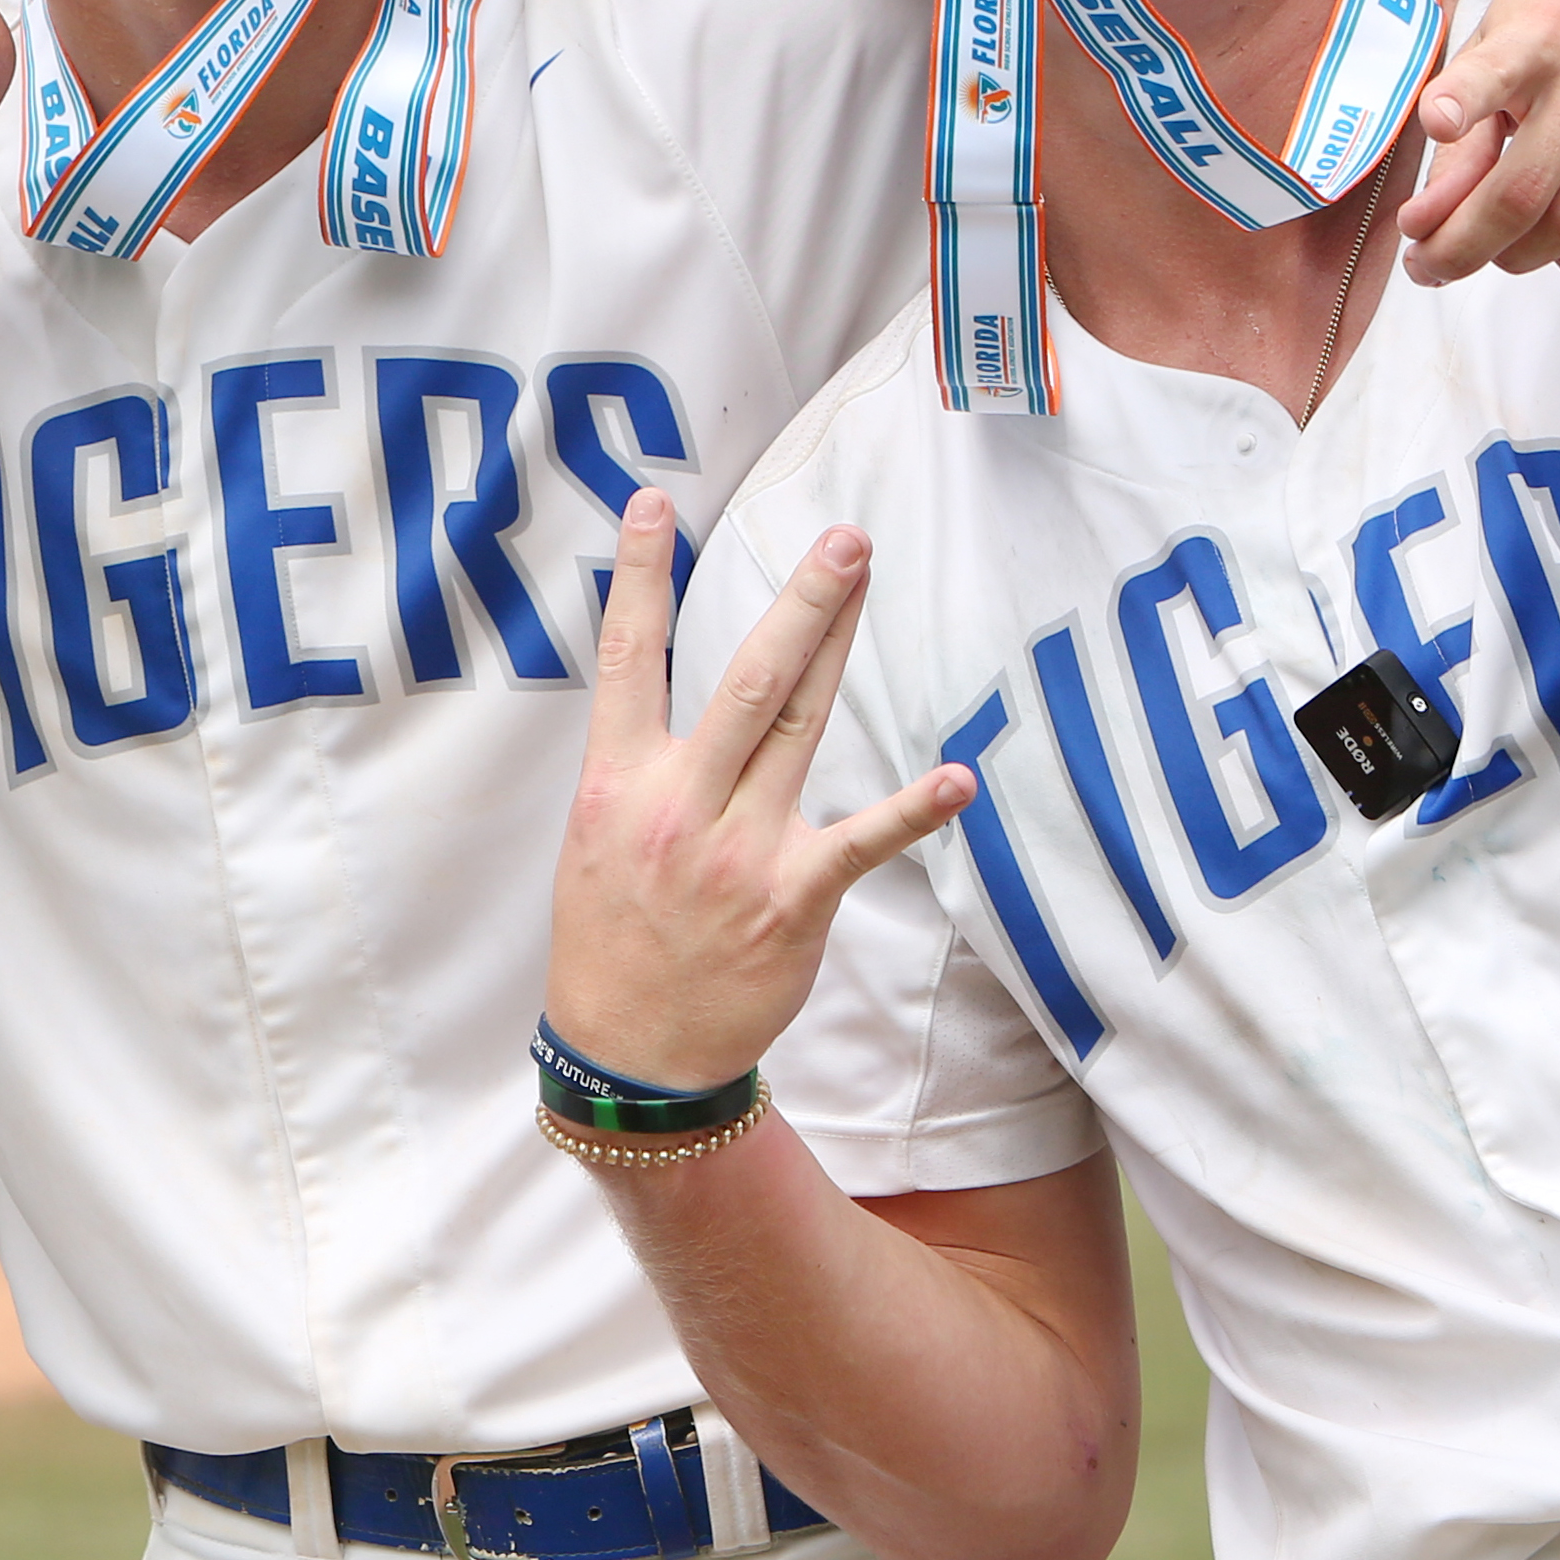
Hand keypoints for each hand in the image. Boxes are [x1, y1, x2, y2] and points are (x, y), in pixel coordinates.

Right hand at [548, 494, 977, 1092]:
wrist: (631, 1053)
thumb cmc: (614, 937)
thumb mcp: (600, 840)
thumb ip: (641, 768)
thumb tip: (672, 696)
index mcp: (617, 784)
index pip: (625, 661)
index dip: (639, 578)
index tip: (653, 506)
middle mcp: (677, 805)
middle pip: (745, 682)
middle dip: (795, 603)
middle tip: (841, 539)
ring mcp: (737, 850)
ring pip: (796, 728)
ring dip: (835, 646)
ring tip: (865, 578)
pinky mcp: (792, 898)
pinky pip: (859, 843)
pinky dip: (911, 811)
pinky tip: (959, 779)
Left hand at [1402, 0, 1559, 284]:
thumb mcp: (1498, 39)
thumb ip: (1464, 130)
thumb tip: (1426, 221)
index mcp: (1540, 35)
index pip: (1497, 72)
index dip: (1461, 102)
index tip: (1439, 122)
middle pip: (1521, 193)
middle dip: (1458, 247)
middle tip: (1427, 266)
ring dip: (1515, 259)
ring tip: (1487, 256)